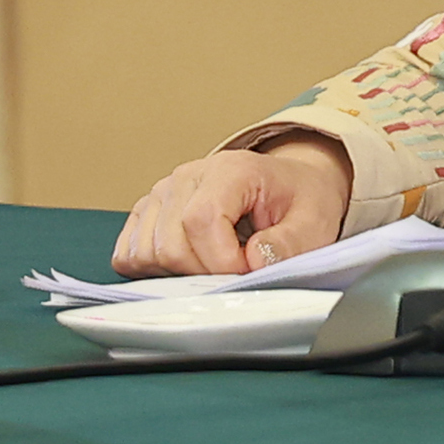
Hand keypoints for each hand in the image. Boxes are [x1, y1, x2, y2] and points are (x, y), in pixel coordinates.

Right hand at [112, 136, 349, 276]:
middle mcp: (188, 176)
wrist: (289, 186)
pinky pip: (129, 253)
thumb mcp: (314, 222)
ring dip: (180, 273)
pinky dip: (154, 270)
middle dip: (206, 272)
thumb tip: (254, 260)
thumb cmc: (298, 202)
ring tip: (216, 262)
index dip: (221, 260)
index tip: (248, 271)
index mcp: (230, 170)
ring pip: (146, 253)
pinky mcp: (146, 212)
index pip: (200, 221)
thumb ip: (290, 242)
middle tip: (238, 268)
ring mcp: (161, 193)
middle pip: (171, 244)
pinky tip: (189, 264)